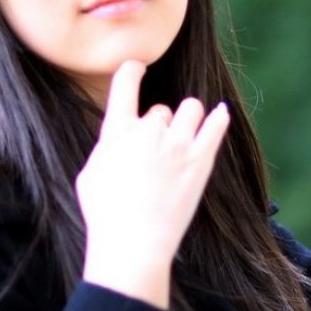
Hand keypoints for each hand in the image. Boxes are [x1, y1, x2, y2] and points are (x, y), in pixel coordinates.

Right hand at [76, 60, 229, 306]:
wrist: (133, 244)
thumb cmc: (104, 215)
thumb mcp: (89, 174)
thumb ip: (107, 149)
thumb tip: (117, 141)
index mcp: (117, 131)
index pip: (125, 83)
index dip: (131, 70)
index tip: (135, 66)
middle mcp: (149, 130)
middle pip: (160, 110)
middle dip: (158, 125)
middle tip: (155, 152)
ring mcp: (178, 144)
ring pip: (190, 108)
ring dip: (187, 118)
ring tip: (184, 135)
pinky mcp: (201, 161)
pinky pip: (216, 126)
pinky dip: (218, 118)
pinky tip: (220, 113)